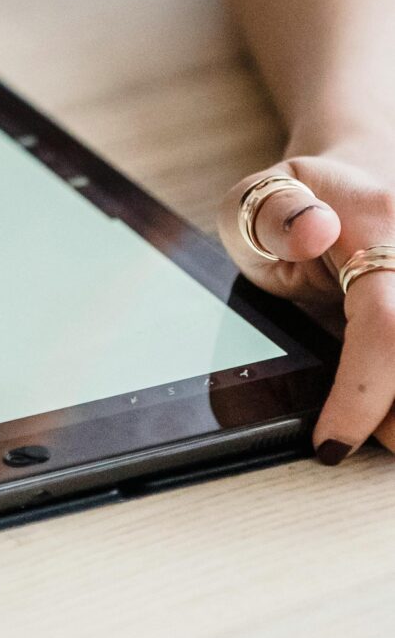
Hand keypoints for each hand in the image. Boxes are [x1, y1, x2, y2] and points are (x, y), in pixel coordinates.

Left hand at [217, 143, 394, 458]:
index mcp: (380, 224)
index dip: (362, 395)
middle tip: (342, 432)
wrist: (347, 193)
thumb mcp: (257, 200)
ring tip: (363, 409)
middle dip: (390, 419)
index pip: (388, 326)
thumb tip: (312, 230)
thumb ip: (271, 215)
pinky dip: (394, 392)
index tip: (329, 444)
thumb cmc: (293, 205)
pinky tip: (380, 391)